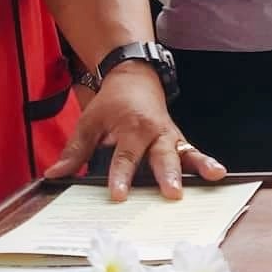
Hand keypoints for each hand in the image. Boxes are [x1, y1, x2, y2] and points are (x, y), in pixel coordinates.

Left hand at [44, 67, 226, 200]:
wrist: (134, 76)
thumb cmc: (111, 103)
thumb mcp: (88, 122)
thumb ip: (74, 151)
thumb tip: (54, 174)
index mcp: (131, 127)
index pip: (124, 156)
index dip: (121, 176)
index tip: (119, 195)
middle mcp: (154, 131)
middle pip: (161, 155)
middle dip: (167, 174)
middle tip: (172, 192)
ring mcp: (170, 136)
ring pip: (185, 151)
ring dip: (198, 165)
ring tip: (212, 176)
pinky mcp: (179, 140)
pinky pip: (193, 152)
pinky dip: (206, 162)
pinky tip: (218, 173)